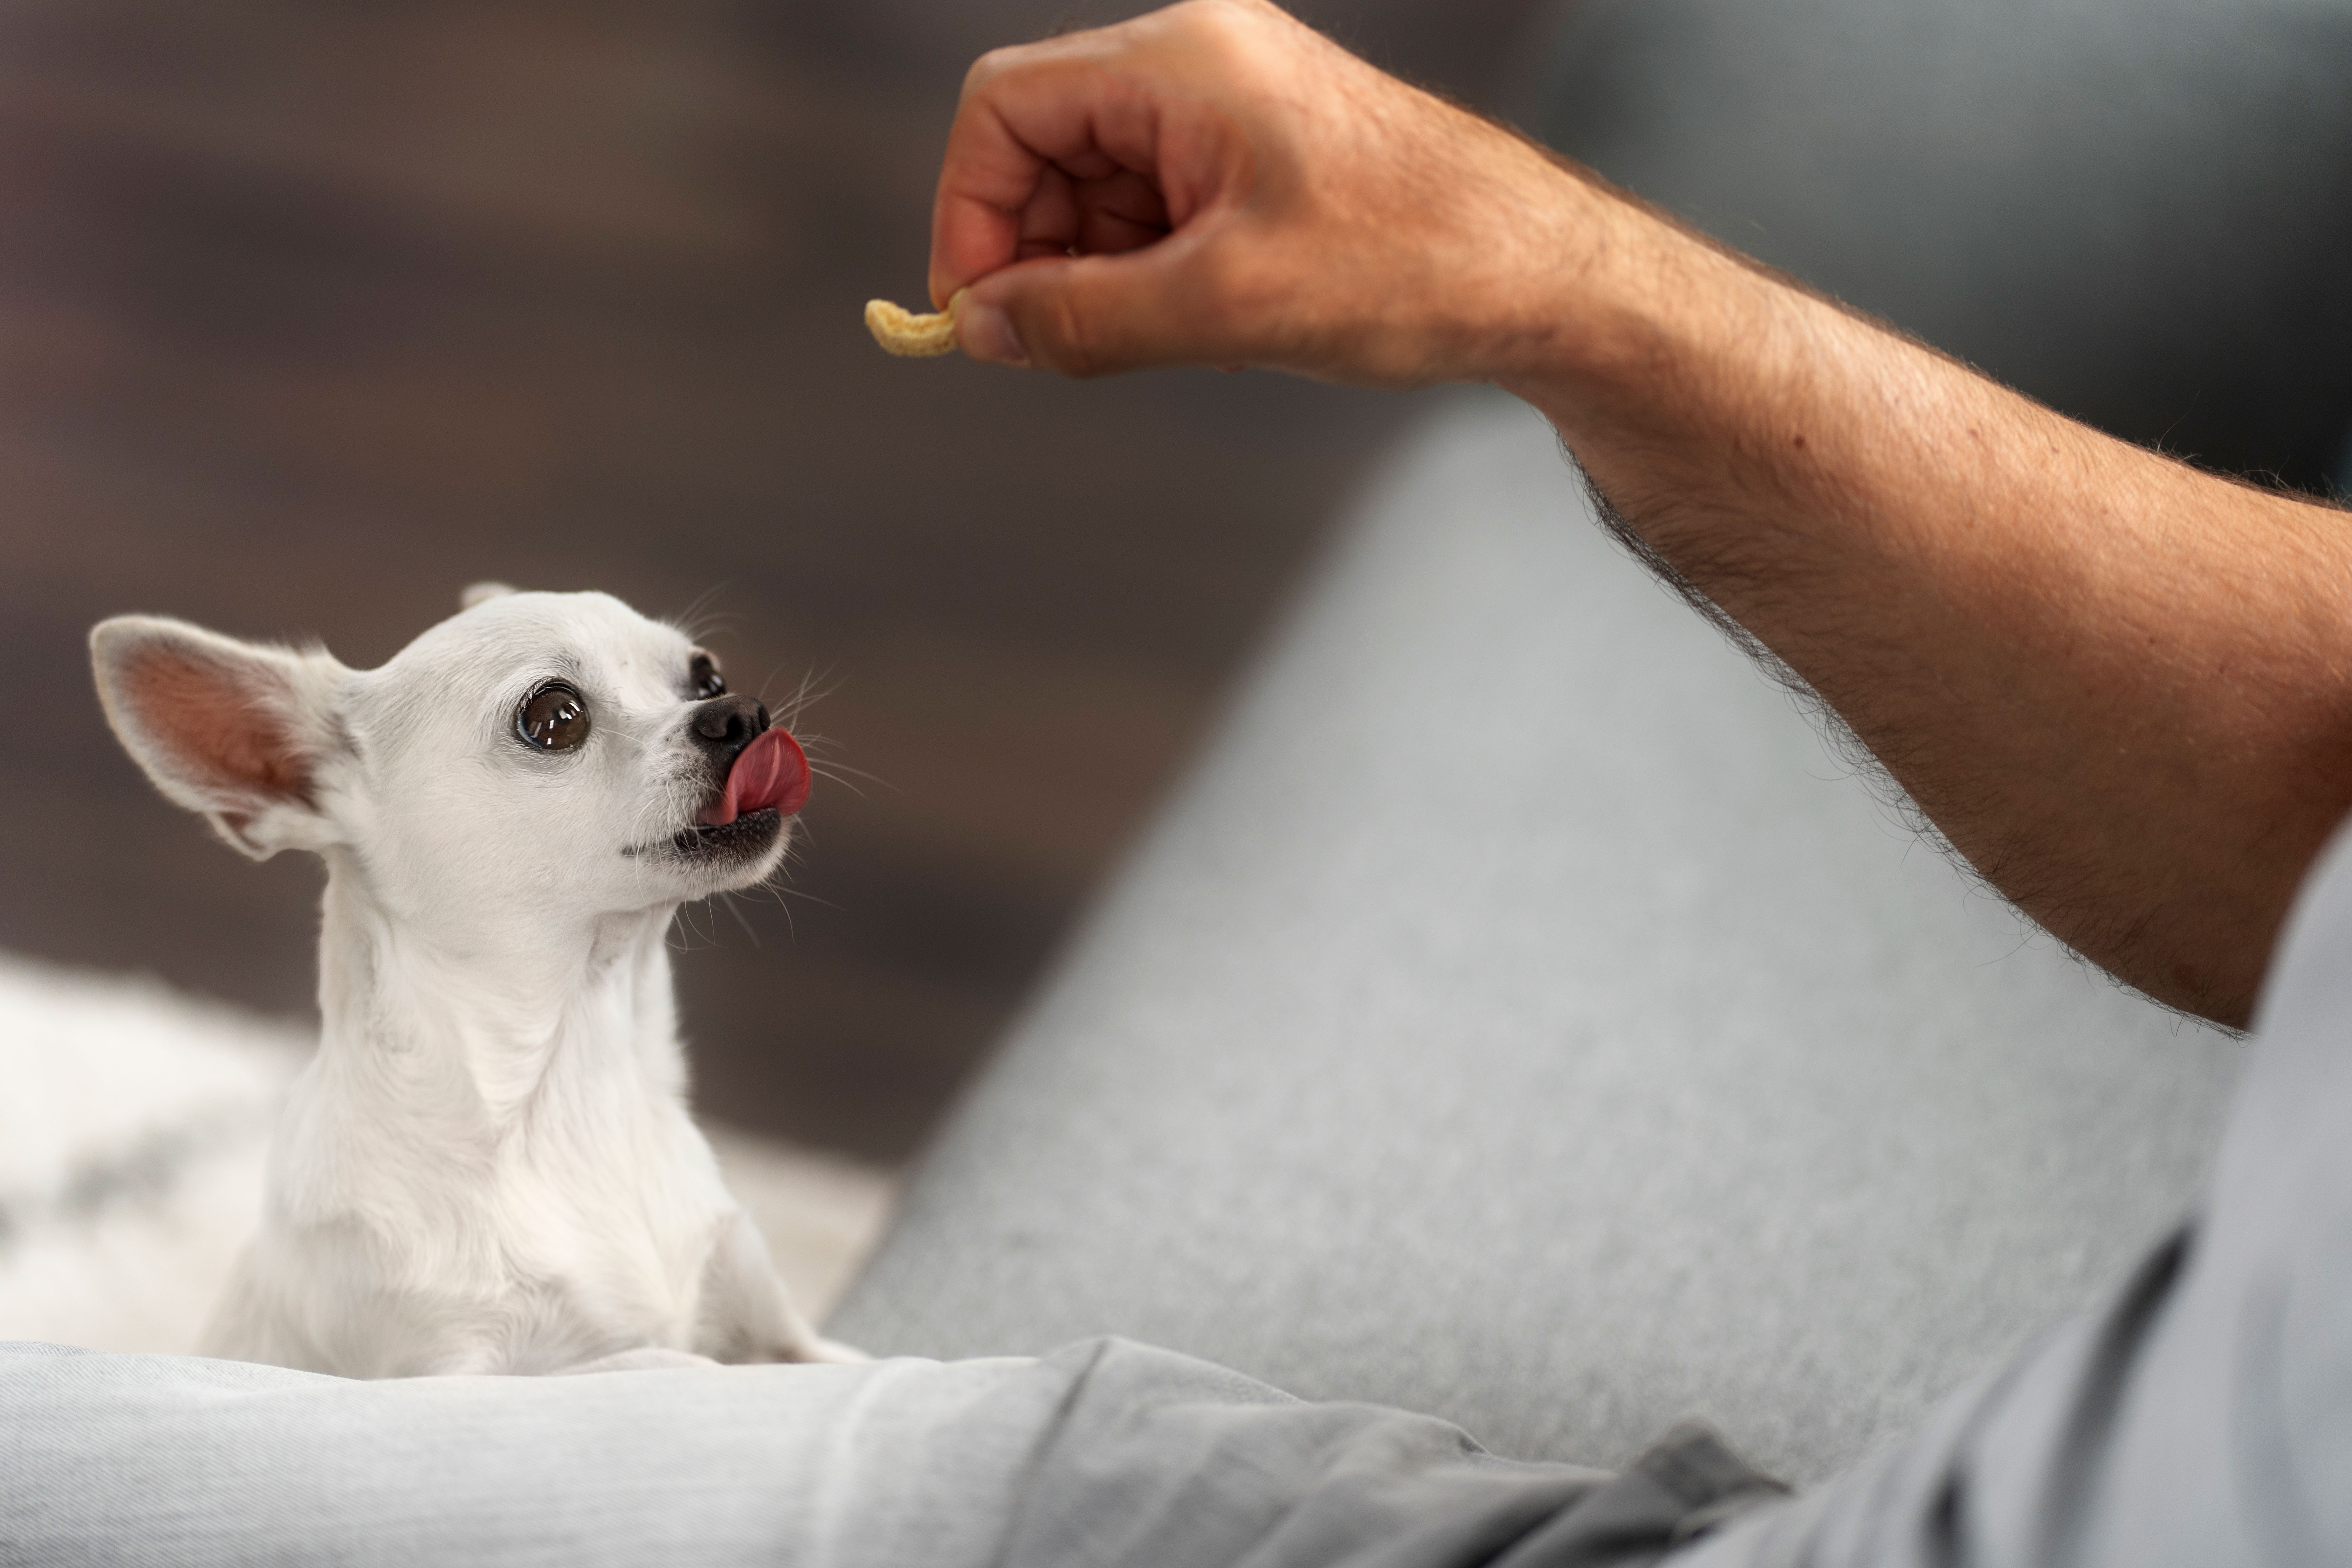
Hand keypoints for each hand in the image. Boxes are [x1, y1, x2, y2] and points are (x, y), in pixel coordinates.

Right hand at [928, 0, 1591, 383]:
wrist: (1545, 276)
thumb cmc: (1413, 266)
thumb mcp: (1225, 306)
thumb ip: (1084, 318)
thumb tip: (979, 330)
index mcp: (1181, 62)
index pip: (1003, 108)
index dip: (969, 212)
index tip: (977, 312)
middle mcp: (1197, 65)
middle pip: (1045, 148)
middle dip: (1037, 253)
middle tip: (1061, 346)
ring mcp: (1230, 110)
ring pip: (1100, 191)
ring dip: (1099, 275)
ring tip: (1166, 338)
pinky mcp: (1258, 160)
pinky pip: (1159, 212)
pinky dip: (1153, 277)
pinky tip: (1205, 326)